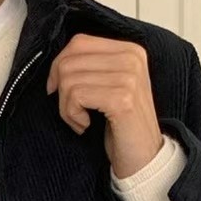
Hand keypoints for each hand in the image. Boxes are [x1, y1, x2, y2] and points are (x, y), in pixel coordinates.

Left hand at [45, 33, 164, 179]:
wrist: (144, 158)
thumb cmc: (122, 126)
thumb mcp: (109, 87)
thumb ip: (91, 67)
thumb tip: (57, 65)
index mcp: (130, 50)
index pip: (79, 42)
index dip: (59, 66)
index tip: (57, 89)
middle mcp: (132, 58)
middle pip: (70, 61)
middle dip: (61, 91)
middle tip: (73, 112)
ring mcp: (128, 77)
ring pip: (69, 80)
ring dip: (66, 108)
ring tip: (81, 121)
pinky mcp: (121, 98)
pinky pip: (76, 96)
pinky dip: (72, 116)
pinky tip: (85, 126)